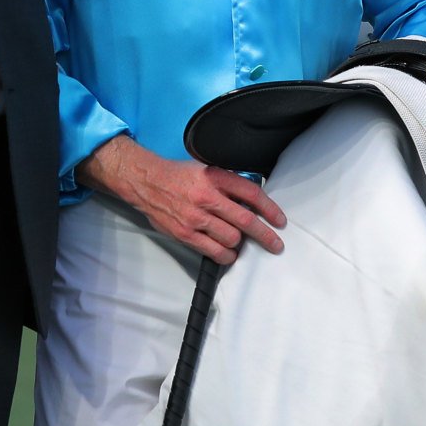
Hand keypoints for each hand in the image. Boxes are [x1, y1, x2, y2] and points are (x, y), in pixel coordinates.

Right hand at [79, 135, 285, 264]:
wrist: (146, 182)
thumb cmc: (178, 176)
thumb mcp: (206, 169)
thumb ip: (228, 183)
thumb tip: (252, 200)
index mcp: (215, 177)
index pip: (252, 194)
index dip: (270, 209)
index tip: (279, 220)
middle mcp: (207, 197)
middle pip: (246, 220)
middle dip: (265, 235)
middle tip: (276, 244)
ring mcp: (196, 217)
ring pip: (232, 239)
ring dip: (240, 243)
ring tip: (240, 242)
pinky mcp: (186, 233)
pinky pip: (214, 251)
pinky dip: (226, 255)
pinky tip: (228, 253)